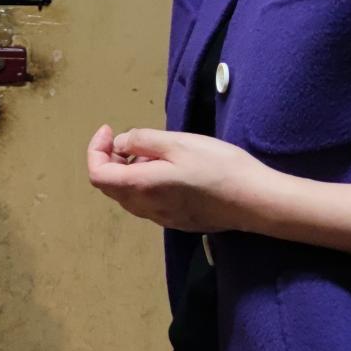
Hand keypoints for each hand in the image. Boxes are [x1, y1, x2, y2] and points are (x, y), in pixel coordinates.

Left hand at [86, 124, 281, 232]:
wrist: (254, 200)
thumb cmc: (217, 166)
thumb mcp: (177, 143)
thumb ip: (142, 141)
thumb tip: (119, 144)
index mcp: (140, 187)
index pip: (97, 174)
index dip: (96, 149)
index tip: (110, 129)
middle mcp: (145, 208)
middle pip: (109, 186)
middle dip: (110, 159)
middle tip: (130, 139)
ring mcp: (161, 218)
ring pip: (128, 195)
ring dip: (128, 171)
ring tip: (153, 152)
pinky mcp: (176, 221)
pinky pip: (147, 202)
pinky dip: (144, 183)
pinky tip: (168, 169)